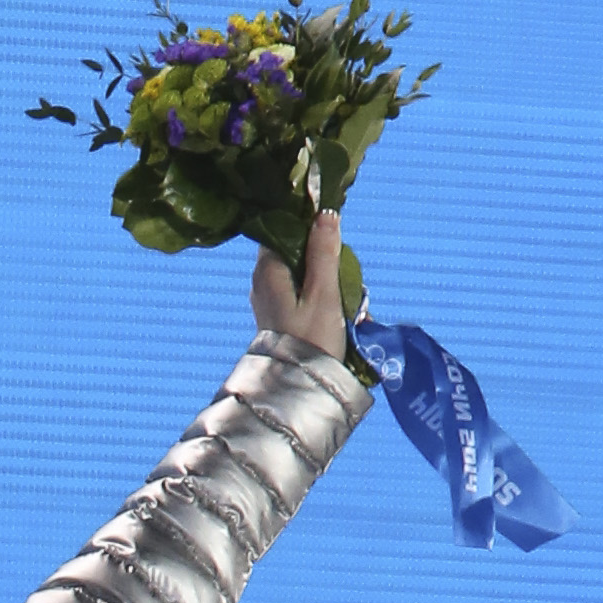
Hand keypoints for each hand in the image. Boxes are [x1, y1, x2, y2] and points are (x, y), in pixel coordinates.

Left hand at [254, 203, 349, 357]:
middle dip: (319, 250)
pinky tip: (334, 303)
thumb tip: (325, 214)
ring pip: (298, 268)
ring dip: (322, 272)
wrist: (297, 388)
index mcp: (268, 270)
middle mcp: (261, 281)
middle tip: (342, 266)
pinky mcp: (277, 314)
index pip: (282, 226)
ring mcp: (267, 298)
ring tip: (341, 290)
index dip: (306, 221)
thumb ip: (324, 253)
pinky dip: (316, 289)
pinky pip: (299, 288)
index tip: (330, 225)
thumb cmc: (311, 342)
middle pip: (292, 247)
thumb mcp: (323, 294)